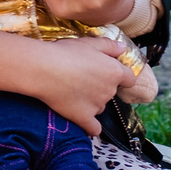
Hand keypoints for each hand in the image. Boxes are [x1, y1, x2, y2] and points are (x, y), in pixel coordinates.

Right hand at [0, 27, 136, 134]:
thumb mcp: (89, 41)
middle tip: (81, 80)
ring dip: (90, 103)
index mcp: (114, 70)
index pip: (130, 77)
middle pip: (111, 92)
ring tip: (70, 92)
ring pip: (99, 107)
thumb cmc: (62, 51)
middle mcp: (108, 89)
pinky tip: (77, 120)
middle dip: (100, 88)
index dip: (122, 77)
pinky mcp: (82, 119)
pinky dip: (86, 126)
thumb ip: (108, 46)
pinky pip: (91, 128)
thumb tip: (122, 52)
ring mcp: (96, 106)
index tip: (115, 78)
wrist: (40, 68)